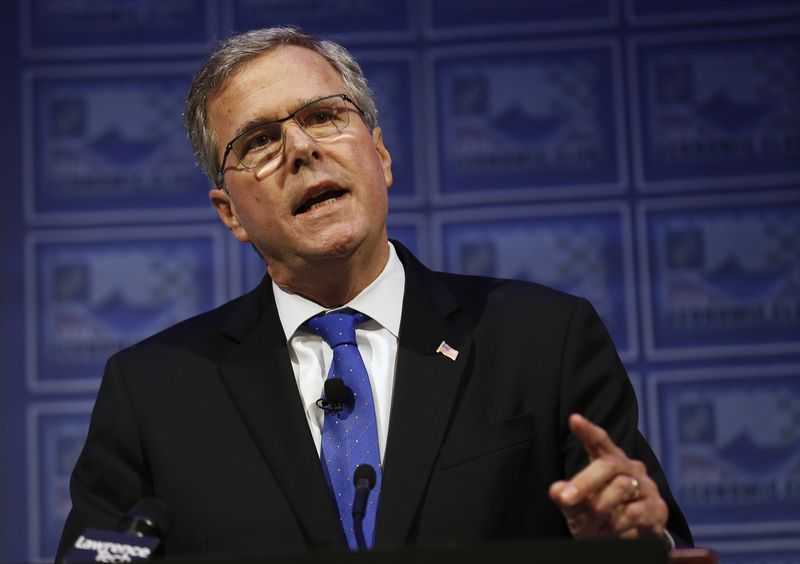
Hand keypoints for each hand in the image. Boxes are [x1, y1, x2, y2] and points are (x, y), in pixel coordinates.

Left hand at [548, 413, 667, 538]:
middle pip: (607, 465)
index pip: (599, 441)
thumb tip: (555, 490)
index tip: (574, 419)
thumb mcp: (578, 506)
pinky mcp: (657, 507)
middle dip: (584, 482)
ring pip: (622, 488)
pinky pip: (635, 512)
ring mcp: (647, 485)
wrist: (626, 541)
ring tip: (593, 524)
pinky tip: (611, 531)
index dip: (588, 430)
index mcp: (608, 460)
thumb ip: (566, 497)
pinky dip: (619, 525)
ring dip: (602, 509)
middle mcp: (630, 467)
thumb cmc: (598, 513)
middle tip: (566, 498)